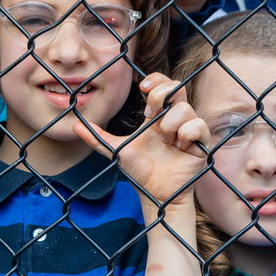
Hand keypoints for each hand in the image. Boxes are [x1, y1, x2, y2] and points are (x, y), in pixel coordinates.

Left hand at [74, 72, 211, 220]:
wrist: (156, 195)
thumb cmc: (140, 172)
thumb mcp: (117, 151)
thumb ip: (98, 138)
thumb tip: (75, 127)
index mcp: (157, 116)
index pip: (163, 85)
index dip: (156, 80)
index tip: (142, 87)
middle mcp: (174, 119)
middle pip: (177, 88)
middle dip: (161, 96)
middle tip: (150, 114)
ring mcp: (188, 130)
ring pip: (185, 108)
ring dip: (170, 124)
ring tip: (165, 142)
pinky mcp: (201, 144)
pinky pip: (198, 126)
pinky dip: (186, 134)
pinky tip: (179, 147)